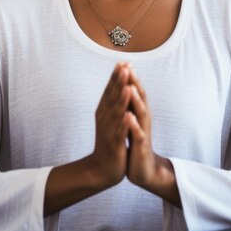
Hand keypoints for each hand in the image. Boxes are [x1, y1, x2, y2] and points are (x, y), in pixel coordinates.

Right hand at [90, 62, 132, 187]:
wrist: (101, 169)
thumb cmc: (108, 141)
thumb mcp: (109, 119)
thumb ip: (111, 102)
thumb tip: (117, 84)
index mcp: (103, 111)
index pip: (110, 91)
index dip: (115, 77)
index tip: (122, 61)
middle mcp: (104, 118)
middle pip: (112, 97)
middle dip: (118, 82)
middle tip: (124, 66)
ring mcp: (109, 131)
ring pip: (116, 113)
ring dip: (121, 99)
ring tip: (127, 86)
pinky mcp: (114, 145)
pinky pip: (120, 133)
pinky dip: (124, 124)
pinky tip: (128, 115)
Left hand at [125, 67, 157, 187]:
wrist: (143, 169)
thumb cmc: (135, 144)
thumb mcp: (132, 122)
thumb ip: (130, 106)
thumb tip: (125, 87)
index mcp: (139, 113)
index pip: (135, 92)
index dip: (129, 78)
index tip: (122, 61)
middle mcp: (143, 119)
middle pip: (140, 98)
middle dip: (134, 83)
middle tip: (129, 67)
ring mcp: (143, 132)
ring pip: (141, 113)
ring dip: (136, 100)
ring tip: (130, 88)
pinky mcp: (141, 146)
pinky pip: (138, 134)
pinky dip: (134, 125)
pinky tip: (129, 117)